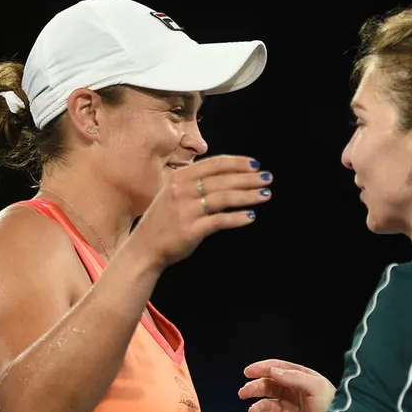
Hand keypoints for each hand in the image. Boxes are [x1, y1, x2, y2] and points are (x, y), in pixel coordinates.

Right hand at [127, 155, 272, 269]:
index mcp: (179, 178)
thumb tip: (230, 176)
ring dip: (248, 196)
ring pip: (224, 198)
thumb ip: (196, 183)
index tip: (256, 164)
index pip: (214, 164)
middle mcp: (181, 191)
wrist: (144, 248)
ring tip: (265, 195)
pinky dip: (237, 218)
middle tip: (268, 178)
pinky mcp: (190, 230)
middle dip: (248, 178)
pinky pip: (219, 221)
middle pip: (222, 180)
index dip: (238, 163)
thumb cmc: (164, 221)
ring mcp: (185, 210)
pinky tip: (250, 216)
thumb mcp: (174, 194)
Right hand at [239, 359, 336, 411]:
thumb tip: (271, 371)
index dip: (262, 368)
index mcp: (301, 380)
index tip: (248, 372)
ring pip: (266, 406)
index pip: (278, 369)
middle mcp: (293, 394)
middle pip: (268, 387)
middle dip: (255, 388)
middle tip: (244, 392)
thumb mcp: (316, 387)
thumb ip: (293, 377)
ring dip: (257, 407)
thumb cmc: (331, 408)